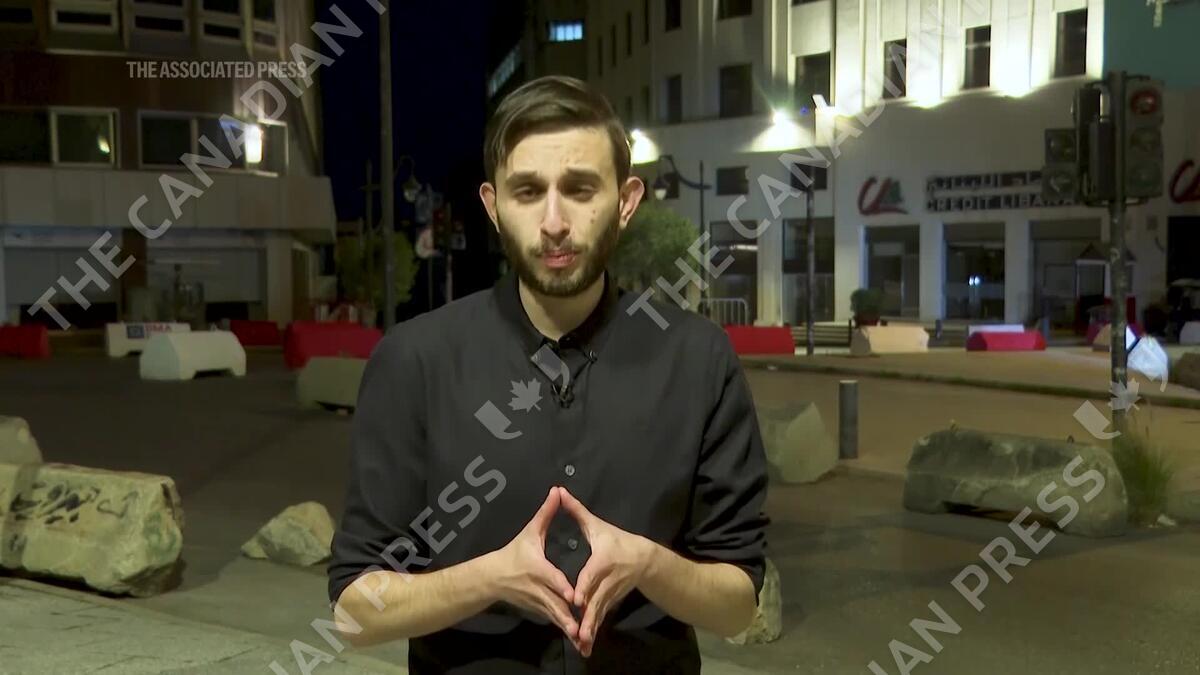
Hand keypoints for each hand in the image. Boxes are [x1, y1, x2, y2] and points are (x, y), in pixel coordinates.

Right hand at [488, 488, 580, 647]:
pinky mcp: (539, 610)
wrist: (493, 577)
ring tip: (583, 640)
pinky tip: (578, 640)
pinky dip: (565, 629)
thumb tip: (557, 491)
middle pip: (555, 604)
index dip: (561, 586)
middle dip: (568, 617)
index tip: (574, 594)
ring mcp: (538, 602)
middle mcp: (538, 589)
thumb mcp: (530, 532)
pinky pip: (554, 620)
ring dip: (568, 628)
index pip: (551, 578)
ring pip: (556, 616)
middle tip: (583, 628)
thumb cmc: (514, 553)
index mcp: (537, 569)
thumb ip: (546, 513)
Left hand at [558, 486, 655, 657]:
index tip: (576, 598)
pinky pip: (600, 619)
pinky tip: (584, 646)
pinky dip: (593, 632)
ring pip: (598, 613)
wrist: (645, 560)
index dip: (585, 586)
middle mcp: (607, 580)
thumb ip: (576, 511)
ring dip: (590, 629)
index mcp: (603, 561)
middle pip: (596, 600)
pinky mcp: (610, 602)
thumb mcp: (598, 526)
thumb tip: (559, 492)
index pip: (593, 575)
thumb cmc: (618, 540)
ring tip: (581, 643)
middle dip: (587, 616)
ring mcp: (610, 594)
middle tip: (577, 630)